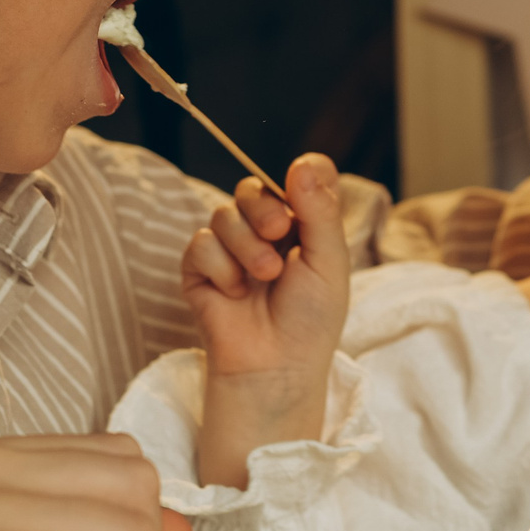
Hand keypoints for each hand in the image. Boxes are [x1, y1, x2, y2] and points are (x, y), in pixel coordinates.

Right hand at [182, 154, 351, 487]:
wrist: (275, 366)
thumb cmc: (311, 321)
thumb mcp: (329, 262)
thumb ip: (319, 211)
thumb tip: (302, 163)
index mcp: (304, 227)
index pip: (299, 178)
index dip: (300, 173)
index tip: (301, 182)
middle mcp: (266, 234)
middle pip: (253, 188)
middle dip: (264, 208)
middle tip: (280, 234)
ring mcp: (230, 251)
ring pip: (223, 214)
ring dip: (246, 246)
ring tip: (264, 278)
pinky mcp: (200, 271)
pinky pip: (200, 244)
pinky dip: (220, 267)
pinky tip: (235, 293)